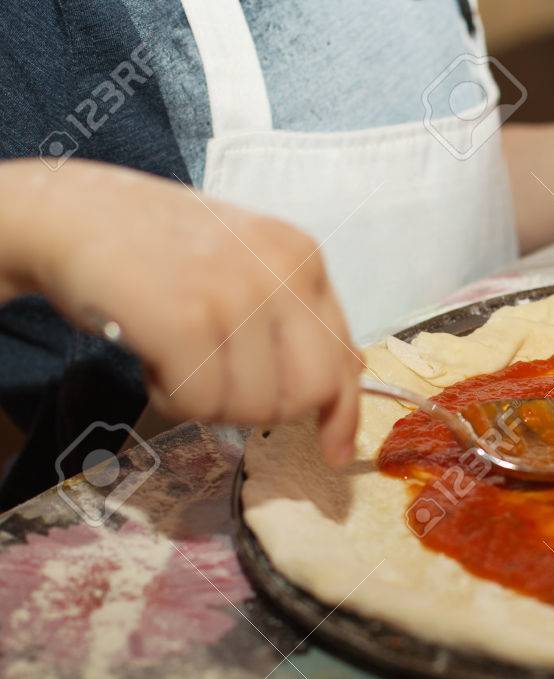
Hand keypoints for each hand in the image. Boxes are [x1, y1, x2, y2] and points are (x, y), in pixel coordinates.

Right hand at [0, 159, 360, 465]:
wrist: (70, 214)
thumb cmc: (159, 251)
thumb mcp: (246, 266)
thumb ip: (296, 318)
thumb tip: (348, 381)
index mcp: (302, 257)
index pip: (344, 357)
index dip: (343, 414)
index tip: (336, 453)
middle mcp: (281, 271)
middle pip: (309, 393)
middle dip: (264, 408)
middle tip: (218, 381)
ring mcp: (236, 294)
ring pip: (253, 408)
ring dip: (206, 400)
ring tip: (174, 351)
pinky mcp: (186, 321)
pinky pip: (200, 405)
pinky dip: (168, 397)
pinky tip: (150, 355)